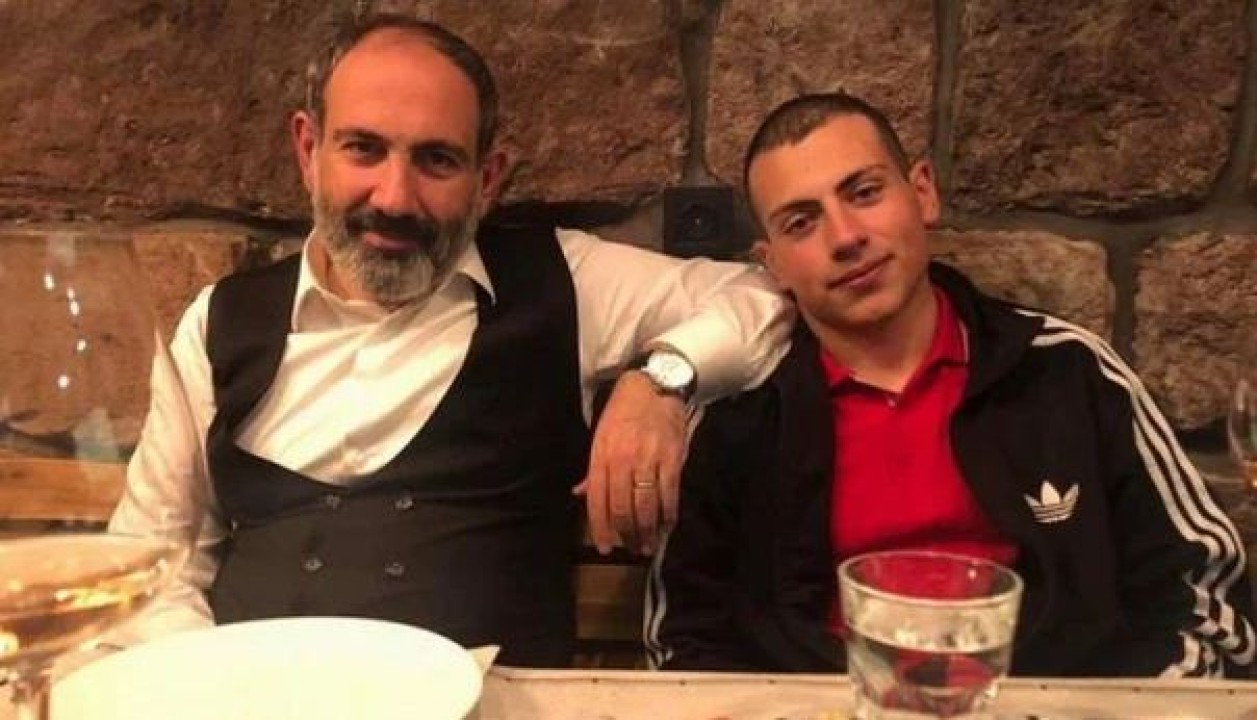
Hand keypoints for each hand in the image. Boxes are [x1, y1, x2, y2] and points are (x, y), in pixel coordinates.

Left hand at [575, 371, 688, 554]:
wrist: (654, 385)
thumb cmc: (623, 411)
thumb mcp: (600, 437)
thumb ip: (593, 470)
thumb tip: (580, 493)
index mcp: (601, 456)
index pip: (598, 501)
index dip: (600, 528)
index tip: (605, 547)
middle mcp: (623, 461)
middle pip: (622, 508)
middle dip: (626, 534)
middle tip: (631, 549)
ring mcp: (648, 460)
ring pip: (646, 506)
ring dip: (647, 531)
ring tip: (648, 545)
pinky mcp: (671, 459)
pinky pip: (669, 494)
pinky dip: (668, 514)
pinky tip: (667, 526)